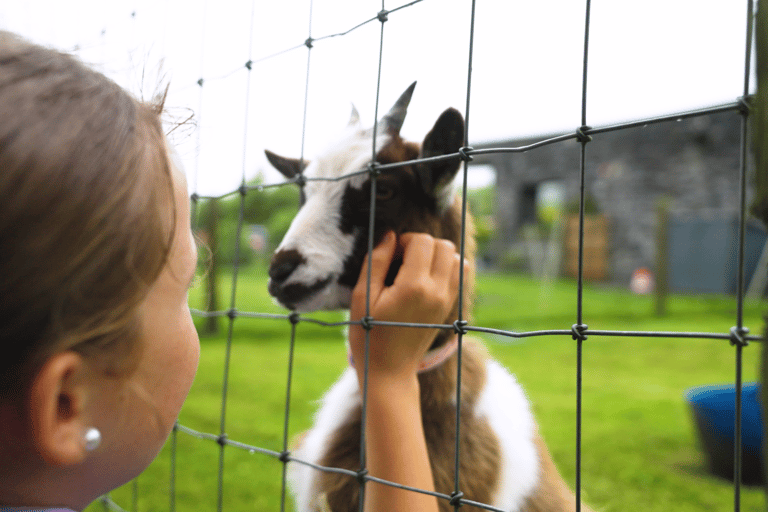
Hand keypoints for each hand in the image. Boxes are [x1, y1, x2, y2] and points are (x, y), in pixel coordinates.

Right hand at [349, 231, 463, 381]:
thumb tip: (390, 235)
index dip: (404, 240)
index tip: (390, 256)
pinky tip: (427, 278)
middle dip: (422, 244)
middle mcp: (437, 291)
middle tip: (402, 261)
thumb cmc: (369, 335)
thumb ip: (376, 262)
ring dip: (437, 255)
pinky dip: (447, 267)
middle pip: (443, 245)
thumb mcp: (362, 297)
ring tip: (415, 269)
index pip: (423, 241)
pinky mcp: (450, 307)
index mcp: (414, 287)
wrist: (389, 371)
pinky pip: (461, 274)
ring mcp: (447, 300)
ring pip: (456, 257)